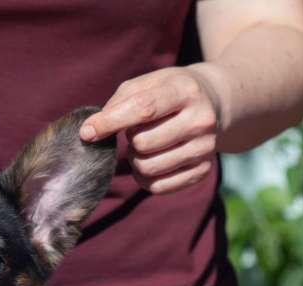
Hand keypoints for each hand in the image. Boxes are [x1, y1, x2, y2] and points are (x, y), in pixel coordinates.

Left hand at [80, 65, 223, 193]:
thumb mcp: (149, 82)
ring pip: (149, 167)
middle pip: (143, 143)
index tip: (87, 132)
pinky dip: (146, 178)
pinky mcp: (203, 170)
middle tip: (137, 132)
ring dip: (136, 159)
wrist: (215, 103)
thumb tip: (92, 130)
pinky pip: (159, 186)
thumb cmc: (171, 91)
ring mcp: (205, 148)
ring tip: (145, 146)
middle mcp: (201, 120)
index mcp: (185, 91)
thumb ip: (120, 101)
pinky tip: (151, 162)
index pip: (143, 109)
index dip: (110, 122)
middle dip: (130, 140)